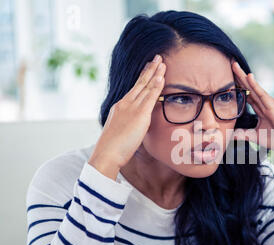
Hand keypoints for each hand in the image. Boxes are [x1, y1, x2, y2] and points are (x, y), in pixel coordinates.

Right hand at [88, 55, 165, 179]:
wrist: (106, 154)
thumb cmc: (112, 148)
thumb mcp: (120, 132)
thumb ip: (129, 125)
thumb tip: (137, 126)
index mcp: (120, 107)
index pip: (134, 89)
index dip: (143, 77)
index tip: (149, 68)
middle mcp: (125, 104)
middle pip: (140, 83)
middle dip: (150, 69)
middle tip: (157, 58)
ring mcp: (132, 108)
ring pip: (146, 87)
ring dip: (155, 73)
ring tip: (162, 62)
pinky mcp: (139, 115)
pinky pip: (150, 97)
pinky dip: (156, 86)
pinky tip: (162, 77)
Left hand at [231, 61, 273, 167]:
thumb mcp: (255, 136)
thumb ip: (242, 134)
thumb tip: (229, 135)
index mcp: (260, 108)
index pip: (246, 94)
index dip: (237, 85)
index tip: (225, 77)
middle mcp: (264, 103)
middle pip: (248, 87)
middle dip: (238, 76)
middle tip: (229, 63)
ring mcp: (269, 103)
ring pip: (253, 87)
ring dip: (243, 76)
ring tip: (234, 65)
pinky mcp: (273, 106)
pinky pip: (261, 94)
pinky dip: (255, 85)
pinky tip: (248, 76)